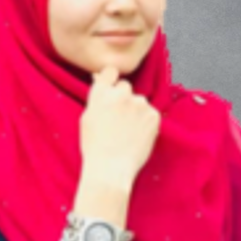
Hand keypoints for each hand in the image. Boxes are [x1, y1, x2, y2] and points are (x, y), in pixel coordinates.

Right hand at [80, 65, 161, 193]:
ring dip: (136, 110)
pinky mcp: (153, 115)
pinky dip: (146, 121)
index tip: (113, 86)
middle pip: (126, 86)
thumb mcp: (87, 118)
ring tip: (128, 131)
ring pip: (139, 101)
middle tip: (119, 117)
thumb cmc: (95, 147)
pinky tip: (137, 135)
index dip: (112, 79)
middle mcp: (121, 94)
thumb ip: (97, 99)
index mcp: (101, 93)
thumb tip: (101, 81)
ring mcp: (139, 104)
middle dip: (123, 97)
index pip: (111, 71)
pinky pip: (150, 112)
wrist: (110, 168)